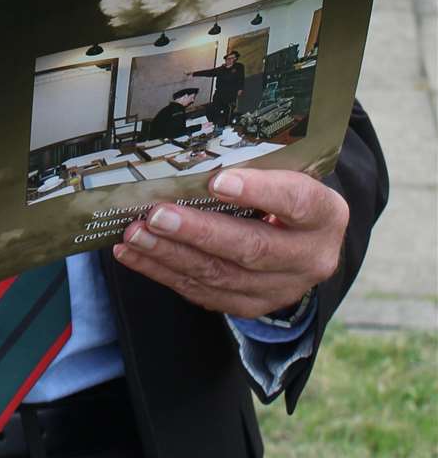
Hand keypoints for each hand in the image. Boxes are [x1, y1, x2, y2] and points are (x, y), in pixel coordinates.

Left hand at [113, 167, 347, 318]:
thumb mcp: (286, 171)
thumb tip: (191, 152)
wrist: (303, 235)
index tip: (217, 181)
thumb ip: (254, 165)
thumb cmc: (284, 189)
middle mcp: (310, 257)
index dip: (258, 192)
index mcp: (324, 214)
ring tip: (134, 234)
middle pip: (252, 248)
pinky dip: (164, 273)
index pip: (297, 202)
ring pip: (221, 276)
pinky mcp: (252, 305)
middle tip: (156, 215)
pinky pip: (204, 293)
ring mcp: (281, 288)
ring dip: (171, 255)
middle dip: (198, 232)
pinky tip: (134, 255)